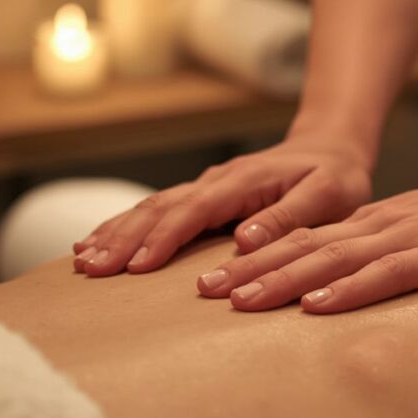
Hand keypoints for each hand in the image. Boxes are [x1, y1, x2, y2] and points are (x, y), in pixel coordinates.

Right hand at [72, 135, 371, 275]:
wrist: (331, 148)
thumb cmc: (335, 176)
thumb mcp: (328, 195)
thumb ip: (290, 216)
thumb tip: (245, 239)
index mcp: (243, 181)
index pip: (195, 210)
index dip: (165, 237)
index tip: (138, 266)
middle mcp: (216, 181)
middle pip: (160, 208)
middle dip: (123, 238)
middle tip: (91, 269)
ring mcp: (206, 188)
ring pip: (151, 208)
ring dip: (116, 232)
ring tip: (83, 260)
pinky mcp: (203, 198)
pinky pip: (157, 211)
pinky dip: (125, 227)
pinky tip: (98, 242)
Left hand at [196, 169, 417, 312]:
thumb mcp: (413, 238)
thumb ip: (376, 255)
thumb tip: (337, 281)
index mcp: (369, 224)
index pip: (301, 241)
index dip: (255, 260)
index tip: (212, 281)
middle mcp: (377, 228)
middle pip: (303, 249)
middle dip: (252, 271)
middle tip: (204, 291)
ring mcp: (407, 239)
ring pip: (334, 260)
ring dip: (285, 279)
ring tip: (242, 300)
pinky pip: (388, 274)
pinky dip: (349, 289)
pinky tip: (318, 304)